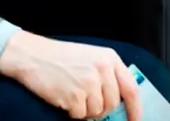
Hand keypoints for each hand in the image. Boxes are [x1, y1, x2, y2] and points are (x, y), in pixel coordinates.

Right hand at [0, 31, 141, 120]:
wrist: (33, 55)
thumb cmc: (61, 57)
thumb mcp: (91, 57)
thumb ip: (108, 74)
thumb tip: (119, 100)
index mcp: (110, 58)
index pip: (131, 88)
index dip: (135, 108)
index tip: (136, 120)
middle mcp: (102, 69)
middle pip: (113, 103)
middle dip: (101, 108)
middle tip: (86, 100)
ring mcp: (89, 83)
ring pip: (97, 112)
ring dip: (85, 110)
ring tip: (73, 94)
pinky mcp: (74, 96)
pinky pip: (80, 115)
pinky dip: (72, 112)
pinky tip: (64, 97)